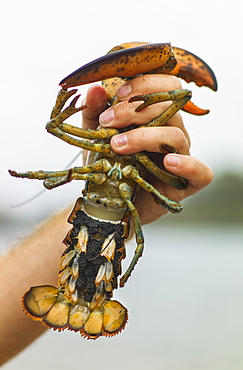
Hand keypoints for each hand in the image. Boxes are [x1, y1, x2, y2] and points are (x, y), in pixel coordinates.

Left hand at [82, 75, 212, 224]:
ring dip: (145, 137)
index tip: (117, 94)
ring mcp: (182, 157)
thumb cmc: (110, 167)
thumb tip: (95, 89)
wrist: (111, 204)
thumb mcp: (96, 138)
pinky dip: (188, 165)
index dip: (146, 84)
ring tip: (117, 146)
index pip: (167, 87)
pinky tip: (168, 163)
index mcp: (157, 118)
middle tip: (107, 121)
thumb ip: (95, 114)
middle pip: (169, 108)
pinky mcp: (186, 184)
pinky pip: (201, 172)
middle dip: (134, 110)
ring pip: (176, 136)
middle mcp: (173, 133)